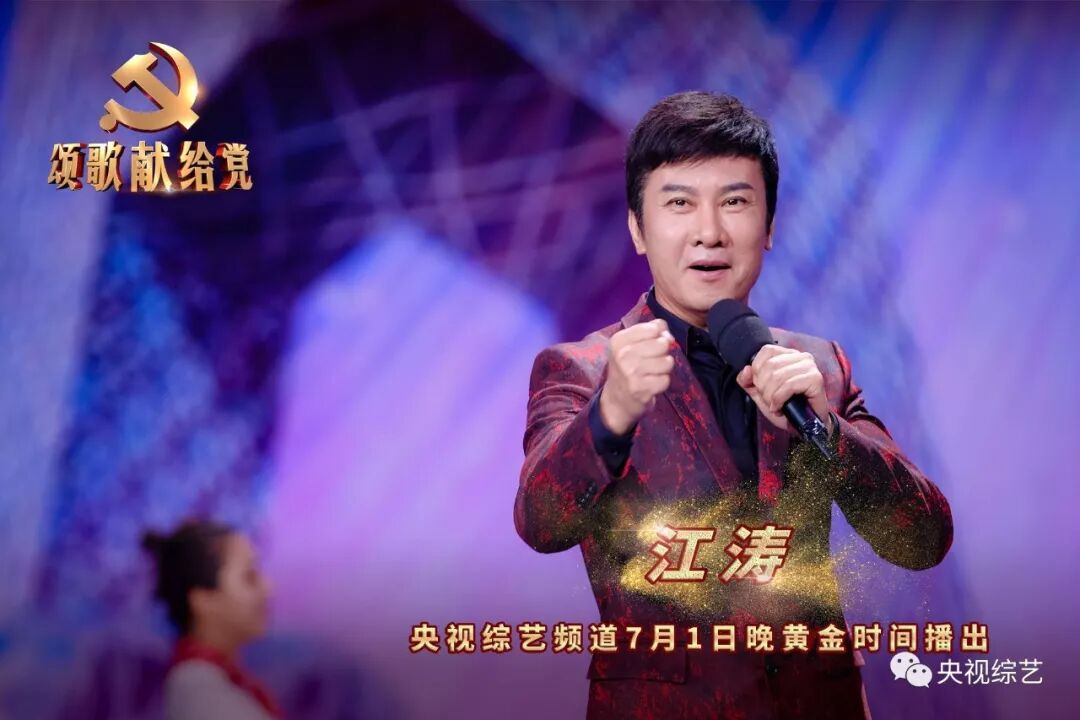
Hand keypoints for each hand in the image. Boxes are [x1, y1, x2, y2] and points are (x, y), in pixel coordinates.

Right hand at [599, 319, 675, 434]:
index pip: (653, 328)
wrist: (616, 399)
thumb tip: (669, 336)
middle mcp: (623, 355)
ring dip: (663, 369)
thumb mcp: (631, 344)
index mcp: (619, 340)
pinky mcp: (641, 389)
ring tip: (651, 373)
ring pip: (667, 362)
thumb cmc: (627, 367)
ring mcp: (631, 373)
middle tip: (650, 361)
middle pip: (662, 344)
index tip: (651, 344)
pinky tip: (650, 384)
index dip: (658, 335)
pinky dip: (662, 383)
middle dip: (662, 353)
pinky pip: (666, 380)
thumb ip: (652, 330)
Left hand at [735, 344, 833, 435]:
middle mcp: (801, 357)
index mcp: (788, 355)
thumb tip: (746, 370)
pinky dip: (779, 400)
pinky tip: (779, 408)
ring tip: (774, 405)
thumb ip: (748, 381)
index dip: (757, 371)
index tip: (760, 387)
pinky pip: (788, 386)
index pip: (766, 351)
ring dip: (770, 396)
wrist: (805, 426)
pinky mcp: (815, 379)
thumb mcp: (760, 394)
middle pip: (770, 365)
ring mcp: (810, 367)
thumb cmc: (785, 408)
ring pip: (777, 376)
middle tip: (768, 400)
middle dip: (763, 387)